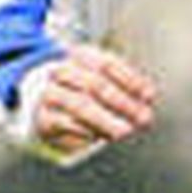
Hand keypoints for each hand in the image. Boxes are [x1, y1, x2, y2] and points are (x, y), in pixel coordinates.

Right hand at [32, 44, 157, 155]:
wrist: (42, 103)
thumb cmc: (81, 90)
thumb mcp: (103, 78)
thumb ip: (125, 85)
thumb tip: (147, 97)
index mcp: (79, 55)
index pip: (107, 63)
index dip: (131, 80)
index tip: (149, 96)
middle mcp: (63, 71)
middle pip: (96, 84)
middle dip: (123, 103)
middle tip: (143, 119)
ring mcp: (50, 93)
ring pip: (80, 104)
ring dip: (106, 119)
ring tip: (124, 132)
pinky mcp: (43, 118)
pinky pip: (64, 123)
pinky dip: (85, 130)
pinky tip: (100, 136)